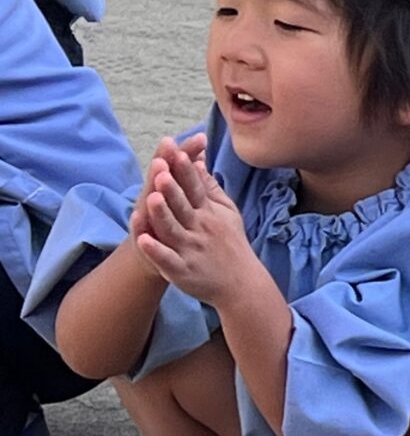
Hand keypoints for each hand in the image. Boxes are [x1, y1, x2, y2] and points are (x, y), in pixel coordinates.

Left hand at [134, 136, 260, 306]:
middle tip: (160, 168)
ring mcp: (192, 250)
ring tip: (150, 198)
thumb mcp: (226, 212)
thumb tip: (197, 160)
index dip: (185, 170)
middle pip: (184, 205)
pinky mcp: (183, 270)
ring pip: (174, 230)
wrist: (241, 284)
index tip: (176, 151)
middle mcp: (201, 228)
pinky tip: (142, 241)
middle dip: (172, 187)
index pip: (196, 187)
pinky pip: (168, 259)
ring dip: (162, 214)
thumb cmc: (229, 243)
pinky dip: (156, 251)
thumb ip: (209, 186)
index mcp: (209, 212)